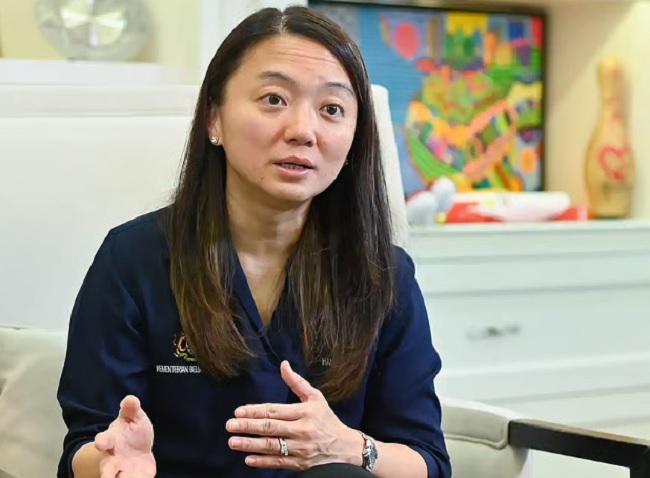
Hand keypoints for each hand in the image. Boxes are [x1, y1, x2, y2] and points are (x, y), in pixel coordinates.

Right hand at [94, 395, 155, 477]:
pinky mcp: (136, 477)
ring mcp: (123, 470)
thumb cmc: (132, 430)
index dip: (102, 441)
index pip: (104, 440)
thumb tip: (131, 399)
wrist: (138, 448)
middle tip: (107, 477)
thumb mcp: (134, 417)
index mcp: (112, 440)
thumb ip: (131, 409)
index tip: (100, 442)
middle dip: (107, 473)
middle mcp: (113, 458)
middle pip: (107, 468)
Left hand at [226, 361, 364, 470]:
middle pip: (271, 428)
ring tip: (233, 441)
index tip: (238, 411)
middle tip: (230, 425)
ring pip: (272, 446)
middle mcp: (302, 430)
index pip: (275, 410)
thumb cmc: (327, 420)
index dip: (256, 411)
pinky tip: (248, 459)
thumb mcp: (316, 398)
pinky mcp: (300, 464)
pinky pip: (279, 463)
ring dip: (250, 444)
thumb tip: (283, 365)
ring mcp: (301, 449)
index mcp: (305, 412)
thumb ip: (297, 382)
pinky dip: (263, 462)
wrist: (346, 448)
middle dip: (248, 426)